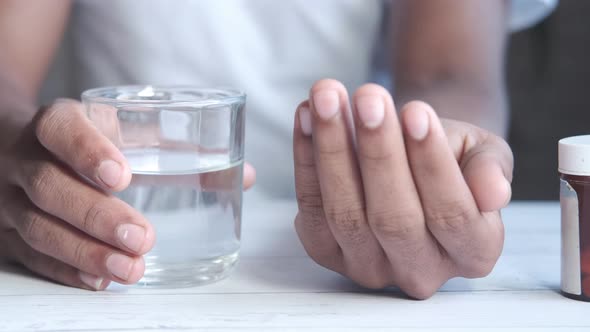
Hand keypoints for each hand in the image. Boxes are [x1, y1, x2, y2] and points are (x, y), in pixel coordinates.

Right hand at [0, 99, 255, 289]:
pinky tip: (100, 281)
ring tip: (131, 270)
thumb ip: (179, 150)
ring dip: (86, 252)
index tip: (123, 175)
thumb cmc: (90, 141)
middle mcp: (25, 159)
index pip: (61, 130)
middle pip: (49, 187)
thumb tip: (245, 176)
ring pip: (39, 228)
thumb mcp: (124, 131)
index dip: (87, 151)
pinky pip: (32, 256)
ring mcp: (11, 200)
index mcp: (55, 124)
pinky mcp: (10, 234)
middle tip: (143, 237)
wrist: (22, 147)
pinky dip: (67, 270)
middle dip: (97, 216)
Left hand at [293, 79, 512, 298]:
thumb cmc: (451, 155)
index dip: (431, 162)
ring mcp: (369, 268)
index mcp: (472, 252)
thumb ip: (490, 169)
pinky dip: (304, 159)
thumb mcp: (482, 152)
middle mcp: (421, 272)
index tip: (416, 110)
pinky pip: (310, 209)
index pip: (452, 214)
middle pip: (394, 219)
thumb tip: (494, 193)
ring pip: (345, 215)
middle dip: (378, 152)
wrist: (413, 157)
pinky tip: (306, 115)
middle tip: (369, 97)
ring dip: (333, 150)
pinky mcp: (327, 253)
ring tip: (327, 97)